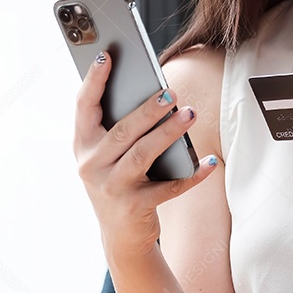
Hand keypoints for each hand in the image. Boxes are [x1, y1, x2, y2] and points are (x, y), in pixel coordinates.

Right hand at [74, 51, 217, 255]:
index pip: (83, 107)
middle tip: (170, 92)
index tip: (106, 55)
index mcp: (82, 145)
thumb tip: (151, 91)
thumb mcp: (106, 155)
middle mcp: (91, 165)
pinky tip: (210, 162)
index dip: (93, 80)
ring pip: (143, 154)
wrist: (120, 237)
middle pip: (121, 131)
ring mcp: (112, 188)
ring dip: (168, 132)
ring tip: (189, 114)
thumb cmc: (118, 182)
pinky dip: (191, 175)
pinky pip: (169, 187)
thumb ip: (117, 127)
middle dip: (146, 109)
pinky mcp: (134, 207)